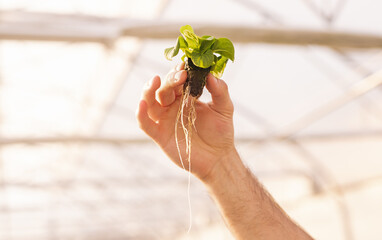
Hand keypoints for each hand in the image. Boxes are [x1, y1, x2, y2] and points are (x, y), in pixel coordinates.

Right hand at [136, 63, 234, 179]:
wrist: (218, 158)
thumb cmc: (221, 132)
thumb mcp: (224, 109)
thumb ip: (220, 91)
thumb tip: (211, 74)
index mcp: (186, 97)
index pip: (177, 80)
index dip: (179, 71)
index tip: (186, 64)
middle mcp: (172, 106)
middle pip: (163, 88)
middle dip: (170, 79)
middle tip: (181, 74)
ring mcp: (164, 120)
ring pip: (149, 102)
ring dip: (149, 90)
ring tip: (156, 80)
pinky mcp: (160, 135)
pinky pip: (145, 123)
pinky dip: (140, 113)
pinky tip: (142, 104)